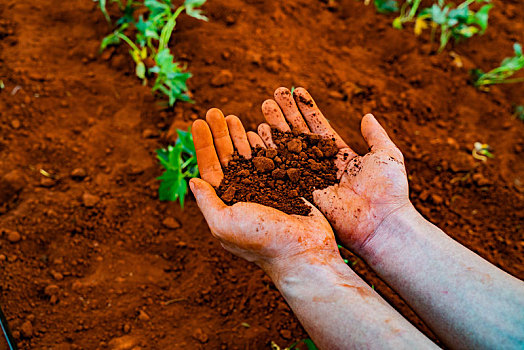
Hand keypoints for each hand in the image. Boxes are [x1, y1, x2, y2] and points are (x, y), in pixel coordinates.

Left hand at [189, 109, 341, 277]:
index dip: (203, 145)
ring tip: (231, 116)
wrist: (304, 250)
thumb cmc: (262, 240)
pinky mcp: (284, 186)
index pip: (210, 169)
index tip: (198, 122)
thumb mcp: (224, 224)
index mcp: (225, 204)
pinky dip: (262, 145)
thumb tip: (193, 181)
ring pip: (248, 156)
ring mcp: (264, 189)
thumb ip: (208, 202)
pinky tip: (255, 130)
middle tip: (214, 111)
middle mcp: (243, 195)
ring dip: (238, 136)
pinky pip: (270, 160)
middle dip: (219, 134)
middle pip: (227, 158)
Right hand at [257, 87, 409, 252]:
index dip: (307, 109)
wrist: (379, 222)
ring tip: (265, 106)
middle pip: (300, 135)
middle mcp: (321, 166)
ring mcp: (309, 179)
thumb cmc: (387, 189)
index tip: (295, 91)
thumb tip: (367, 115)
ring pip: (288, 148)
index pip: (319, 127)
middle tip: (274, 94)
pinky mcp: (300, 193)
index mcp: (340, 156)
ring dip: (276, 127)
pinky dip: (270, 151)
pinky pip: (282, 170)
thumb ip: (374, 135)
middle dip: (287, 114)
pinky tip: (260, 133)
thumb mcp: (386, 154)